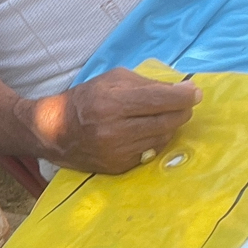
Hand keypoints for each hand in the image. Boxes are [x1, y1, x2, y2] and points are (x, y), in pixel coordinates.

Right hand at [30, 67, 200, 174]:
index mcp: (112, 104)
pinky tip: (147, 131)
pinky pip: (151, 152)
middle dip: (182, 110)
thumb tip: (179, 90)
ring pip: (162, 138)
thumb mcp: (112, 80)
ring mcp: (117, 152)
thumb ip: (146, 83)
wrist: (52, 131)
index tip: (195, 92)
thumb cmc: (85, 99)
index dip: (183, 96)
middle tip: (184, 103)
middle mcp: (115, 131)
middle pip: (167, 121)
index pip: (160, 100)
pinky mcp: (119, 167)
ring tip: (164, 115)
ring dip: (169, 126)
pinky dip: (155, 140)